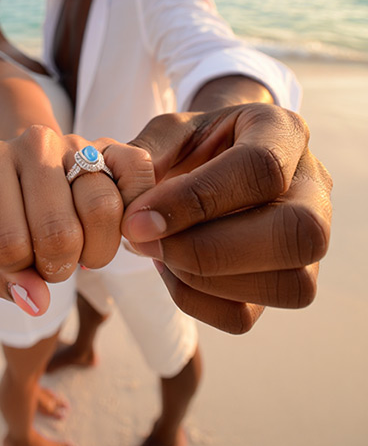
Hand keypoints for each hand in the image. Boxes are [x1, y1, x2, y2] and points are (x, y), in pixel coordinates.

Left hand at [0, 125, 154, 312]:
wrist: (38, 173)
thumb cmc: (15, 216)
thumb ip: (5, 279)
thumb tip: (37, 301)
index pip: (5, 243)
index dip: (18, 270)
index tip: (22, 260)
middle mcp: (34, 143)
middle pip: (58, 232)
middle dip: (59, 266)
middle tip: (54, 260)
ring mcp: (78, 142)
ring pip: (102, 209)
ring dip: (96, 251)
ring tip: (83, 249)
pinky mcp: (115, 146)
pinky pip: (137, 179)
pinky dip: (133, 216)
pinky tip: (116, 229)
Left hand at [121, 103, 332, 333]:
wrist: (215, 157)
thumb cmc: (194, 142)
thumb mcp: (169, 130)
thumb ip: (146, 156)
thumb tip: (133, 210)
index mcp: (282, 132)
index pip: (261, 169)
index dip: (196, 200)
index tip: (138, 218)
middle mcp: (313, 188)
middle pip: (298, 235)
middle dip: (209, 250)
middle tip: (144, 240)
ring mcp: (310, 242)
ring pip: (287, 285)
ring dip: (203, 280)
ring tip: (157, 251)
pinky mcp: (284, 280)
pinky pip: (247, 314)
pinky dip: (196, 300)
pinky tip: (170, 267)